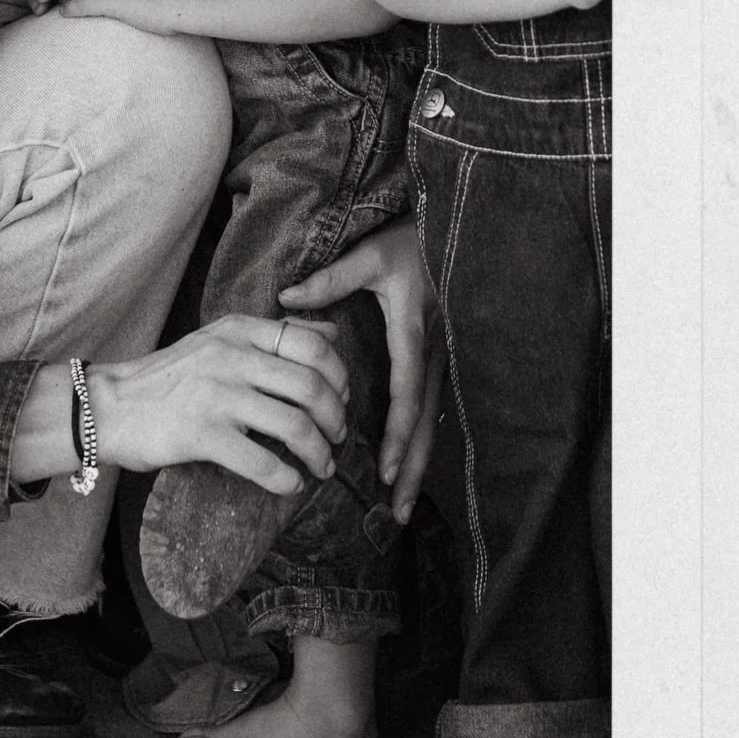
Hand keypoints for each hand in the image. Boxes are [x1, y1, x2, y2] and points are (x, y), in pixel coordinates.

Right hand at [89, 314, 348, 494]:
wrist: (108, 406)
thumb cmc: (169, 378)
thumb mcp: (219, 339)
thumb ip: (273, 335)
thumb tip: (331, 333)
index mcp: (239, 330)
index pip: (313, 345)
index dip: (339, 377)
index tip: (340, 400)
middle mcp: (231, 357)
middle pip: (312, 386)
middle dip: (336, 420)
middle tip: (336, 438)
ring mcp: (216, 395)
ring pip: (295, 425)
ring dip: (318, 453)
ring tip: (320, 466)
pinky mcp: (200, 434)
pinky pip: (262, 462)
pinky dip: (286, 478)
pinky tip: (290, 484)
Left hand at [278, 217, 440, 523]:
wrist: (451, 229)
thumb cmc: (409, 242)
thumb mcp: (370, 255)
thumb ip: (330, 278)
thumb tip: (287, 299)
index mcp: (414, 334)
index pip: (406, 395)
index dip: (396, 435)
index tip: (383, 470)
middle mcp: (433, 354)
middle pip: (424, 423)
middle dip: (411, 468)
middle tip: (397, 509)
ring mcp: (440, 359)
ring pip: (432, 421)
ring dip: (417, 463)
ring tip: (402, 503)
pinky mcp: (439, 359)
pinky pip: (431, 408)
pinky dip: (420, 442)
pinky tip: (407, 468)